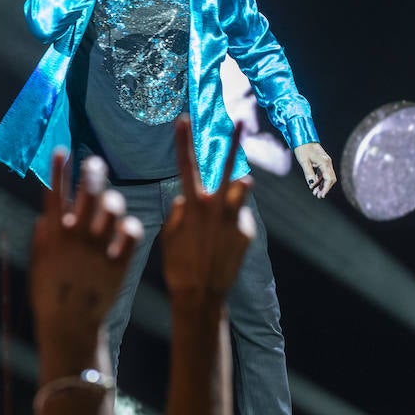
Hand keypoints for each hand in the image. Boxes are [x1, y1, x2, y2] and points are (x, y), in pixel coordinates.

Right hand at [30, 152, 143, 356]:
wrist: (70, 326)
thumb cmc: (49, 295)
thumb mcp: (39, 264)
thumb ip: (43, 238)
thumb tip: (46, 215)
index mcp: (53, 234)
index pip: (54, 193)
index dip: (58, 170)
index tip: (61, 150)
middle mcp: (76, 236)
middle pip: (88, 192)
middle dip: (92, 172)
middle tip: (95, 163)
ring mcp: (98, 247)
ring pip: (113, 207)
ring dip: (112, 200)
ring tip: (111, 202)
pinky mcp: (118, 262)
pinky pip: (131, 233)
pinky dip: (129, 227)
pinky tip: (126, 228)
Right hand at [162, 118, 255, 298]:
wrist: (200, 294)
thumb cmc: (178, 265)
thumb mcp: (167, 235)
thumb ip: (177, 212)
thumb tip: (185, 197)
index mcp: (192, 205)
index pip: (186, 165)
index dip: (184, 141)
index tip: (184, 120)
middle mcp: (215, 207)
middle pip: (227, 167)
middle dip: (233, 143)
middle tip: (240, 123)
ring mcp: (234, 218)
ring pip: (240, 191)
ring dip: (238, 186)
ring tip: (236, 186)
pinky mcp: (246, 232)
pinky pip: (239, 218)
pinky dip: (231, 224)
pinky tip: (221, 242)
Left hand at [294, 142, 335, 198]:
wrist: (303, 138)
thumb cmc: (302, 148)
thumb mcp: (303, 161)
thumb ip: (308, 173)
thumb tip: (311, 184)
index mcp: (325, 163)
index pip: (329, 179)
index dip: (326, 188)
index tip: (321, 195)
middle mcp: (327, 162)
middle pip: (331, 179)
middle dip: (325, 188)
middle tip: (318, 195)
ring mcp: (326, 162)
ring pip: (327, 176)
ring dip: (322, 185)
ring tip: (315, 192)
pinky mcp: (322, 161)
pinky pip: (323, 173)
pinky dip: (320, 179)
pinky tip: (314, 184)